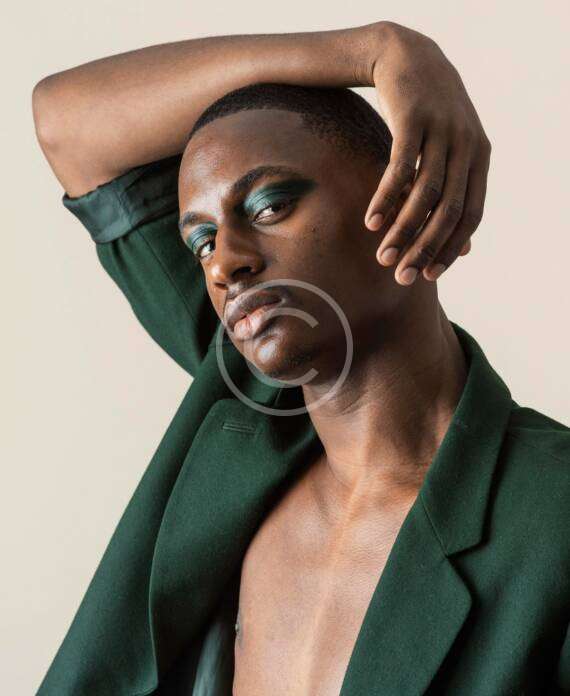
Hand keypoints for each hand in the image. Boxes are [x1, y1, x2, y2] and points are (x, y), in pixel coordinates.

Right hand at [363, 22, 490, 283]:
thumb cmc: (429, 115)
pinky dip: (386, 198)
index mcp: (480, 157)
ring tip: (383, 256)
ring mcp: (442, 130)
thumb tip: (467, 250)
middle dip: (425, 247)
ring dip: (403, 230)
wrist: (407, 57)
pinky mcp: (414, 119)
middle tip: (402, 276)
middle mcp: (467, 144)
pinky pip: (400, 168)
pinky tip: (371, 222)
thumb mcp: (451, 152)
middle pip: (449, 210)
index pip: (472, 215)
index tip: (428, 276)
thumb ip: (457, 195)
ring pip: (425, 193)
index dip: (451, 249)